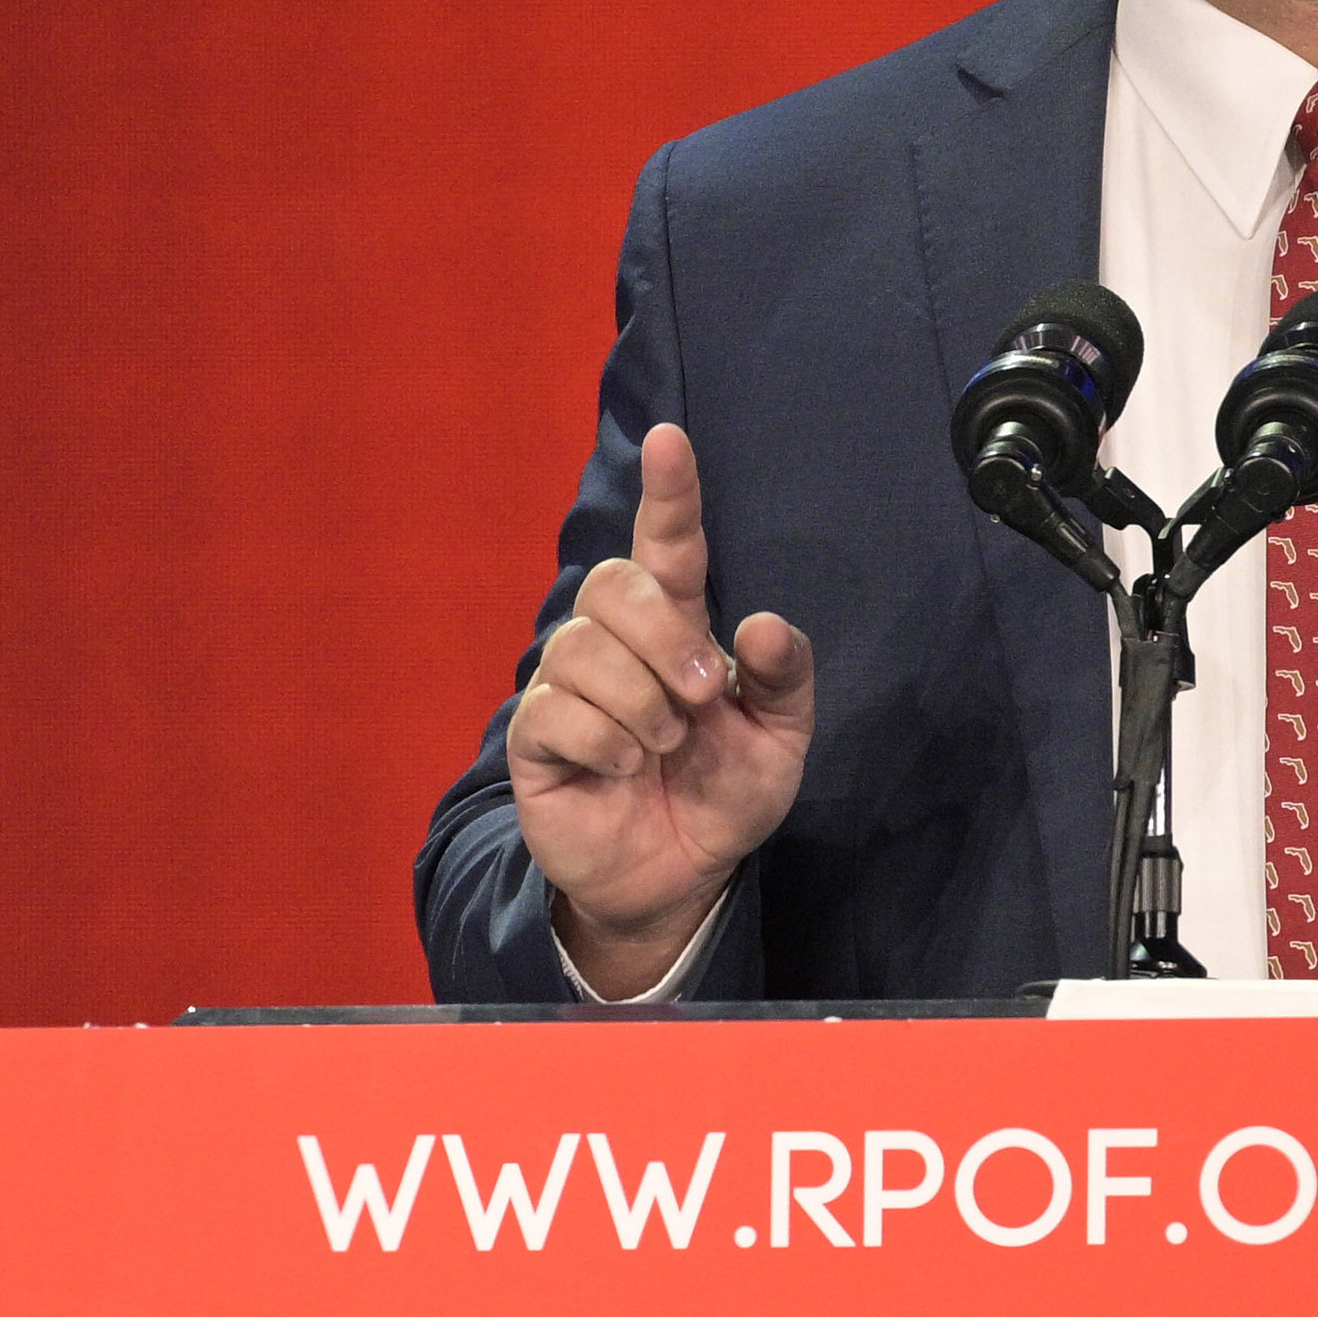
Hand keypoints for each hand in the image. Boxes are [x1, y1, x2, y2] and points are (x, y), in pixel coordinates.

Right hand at [507, 422, 818, 996]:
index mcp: (677, 628)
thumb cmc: (723, 793)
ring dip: (641, 702)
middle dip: (665, 636)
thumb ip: (783, 680)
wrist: (679, 876)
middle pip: (611, 583)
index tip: (671, 440)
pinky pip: (555, 710)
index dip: (669, 492)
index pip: (667, 544)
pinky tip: (624, 767)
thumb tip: (761, 622)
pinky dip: (605, 740)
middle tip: (703, 696)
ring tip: (665, 747)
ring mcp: (567, 686)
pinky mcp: (534, 737)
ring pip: (583, 649)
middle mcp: (614, 643)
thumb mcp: (779, 741)